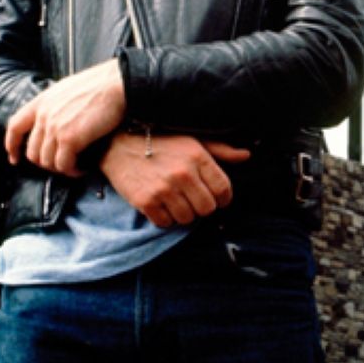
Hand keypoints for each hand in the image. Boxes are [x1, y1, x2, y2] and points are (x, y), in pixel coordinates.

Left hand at [5, 60, 125, 174]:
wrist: (116, 84)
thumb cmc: (100, 86)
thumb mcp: (67, 89)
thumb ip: (55, 105)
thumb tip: (56, 119)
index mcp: (41, 102)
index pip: (15, 127)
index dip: (12, 145)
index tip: (14, 157)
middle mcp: (44, 115)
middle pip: (32, 151)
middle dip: (45, 163)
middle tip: (61, 165)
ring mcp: (55, 128)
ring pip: (47, 161)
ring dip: (61, 168)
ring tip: (75, 166)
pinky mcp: (69, 139)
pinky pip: (63, 165)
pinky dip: (72, 170)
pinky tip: (82, 168)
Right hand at [100, 132, 249, 227]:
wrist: (117, 143)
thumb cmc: (159, 140)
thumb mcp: (192, 139)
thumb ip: (220, 150)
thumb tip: (246, 155)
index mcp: (197, 156)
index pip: (224, 190)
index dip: (222, 198)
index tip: (216, 197)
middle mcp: (183, 174)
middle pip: (207, 209)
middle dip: (202, 206)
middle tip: (192, 198)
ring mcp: (164, 189)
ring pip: (188, 218)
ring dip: (183, 213)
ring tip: (175, 199)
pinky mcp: (145, 201)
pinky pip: (166, 223)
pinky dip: (164, 217)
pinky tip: (161, 204)